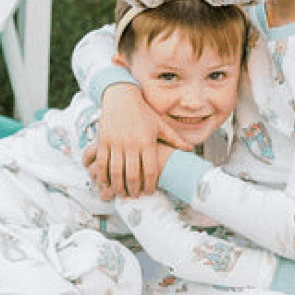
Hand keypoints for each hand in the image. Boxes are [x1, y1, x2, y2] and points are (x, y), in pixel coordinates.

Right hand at [81, 82, 181, 198]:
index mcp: (147, 141)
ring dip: (118, 185)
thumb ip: (175, 140)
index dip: (150, 184)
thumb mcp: (161, 125)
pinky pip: (102, 162)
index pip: (150, 170)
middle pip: (132, 174)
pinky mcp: (103, 140)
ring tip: (121, 193)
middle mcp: (131, 143)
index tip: (149, 192)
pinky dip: (103, 174)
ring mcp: (115, 142)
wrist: (121, 97)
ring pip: (116, 171)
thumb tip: (191, 150)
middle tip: (134, 196)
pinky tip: (106, 181)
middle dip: (133, 189)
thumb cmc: (143, 113)